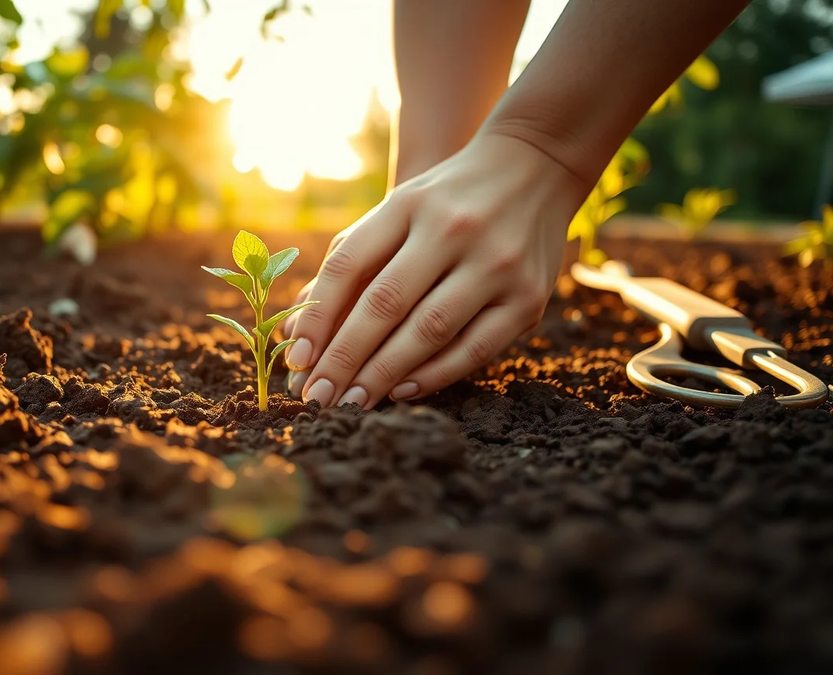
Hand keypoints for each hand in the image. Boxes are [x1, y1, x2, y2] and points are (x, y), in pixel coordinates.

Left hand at [282, 131, 587, 408]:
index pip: (348, 264)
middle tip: (316, 397)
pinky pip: (476, 348)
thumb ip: (350, 261)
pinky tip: (401, 390)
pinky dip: (435, 374)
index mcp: (408, 204)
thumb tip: (296, 327)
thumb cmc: (444, 202)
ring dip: (383, 373)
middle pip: (385, 303)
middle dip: (344, 357)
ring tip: (352, 403)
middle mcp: (452, 230)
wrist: (537, 165)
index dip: (317, 316)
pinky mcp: (529, 296)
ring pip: (429, 330)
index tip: (296, 360)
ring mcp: (496, 262)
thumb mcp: (397, 210)